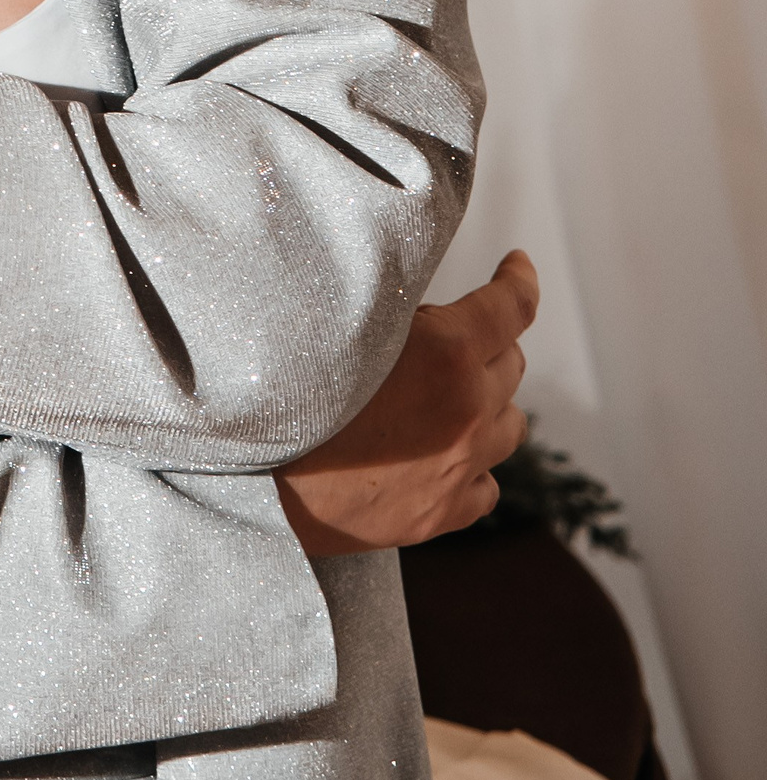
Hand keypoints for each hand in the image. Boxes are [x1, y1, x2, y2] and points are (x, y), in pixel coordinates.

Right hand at [273, 250, 537, 556]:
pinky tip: (444, 451)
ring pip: (511, 425)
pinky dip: (475, 462)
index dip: (520, 278)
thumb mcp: (352, 325)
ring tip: (452, 393)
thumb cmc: (295, 389)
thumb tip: (428, 298)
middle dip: (492, 340)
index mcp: (448, 353)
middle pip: (513, 363)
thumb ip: (404, 310)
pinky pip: (488, 484)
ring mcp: (460, 468)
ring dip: (489, 400)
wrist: (260, 479)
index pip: (513, 306)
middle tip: (456, 333)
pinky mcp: (443, 514)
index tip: (518, 264)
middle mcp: (468, 411)